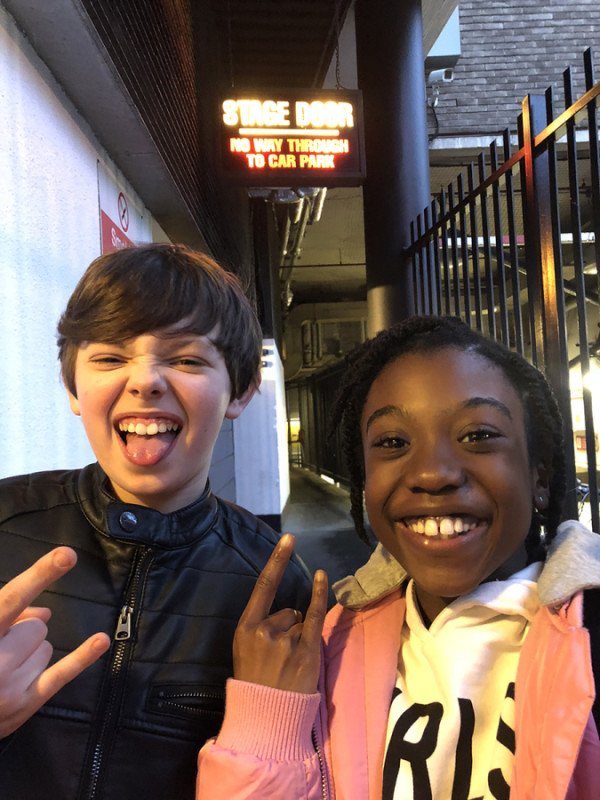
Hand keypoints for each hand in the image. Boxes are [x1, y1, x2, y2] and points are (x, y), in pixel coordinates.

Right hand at [0, 547, 110, 737]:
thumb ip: (7, 614)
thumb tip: (44, 613)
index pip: (13, 597)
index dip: (40, 574)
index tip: (66, 554)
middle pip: (37, 627)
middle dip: (23, 634)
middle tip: (0, 653)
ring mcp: (10, 686)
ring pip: (47, 648)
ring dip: (30, 655)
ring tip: (3, 672)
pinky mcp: (25, 705)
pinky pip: (62, 674)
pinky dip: (83, 657)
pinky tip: (101, 640)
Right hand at [233, 534, 327, 693]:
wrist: (265, 718)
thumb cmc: (254, 683)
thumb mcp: (245, 651)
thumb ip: (261, 628)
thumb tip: (286, 612)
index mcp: (245, 629)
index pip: (263, 587)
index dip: (276, 561)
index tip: (288, 538)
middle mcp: (265, 630)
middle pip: (285, 612)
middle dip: (286, 629)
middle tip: (277, 659)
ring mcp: (286, 640)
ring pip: (298, 622)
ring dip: (297, 638)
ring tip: (287, 666)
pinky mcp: (306, 652)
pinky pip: (314, 617)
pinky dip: (319, 596)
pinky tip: (321, 577)